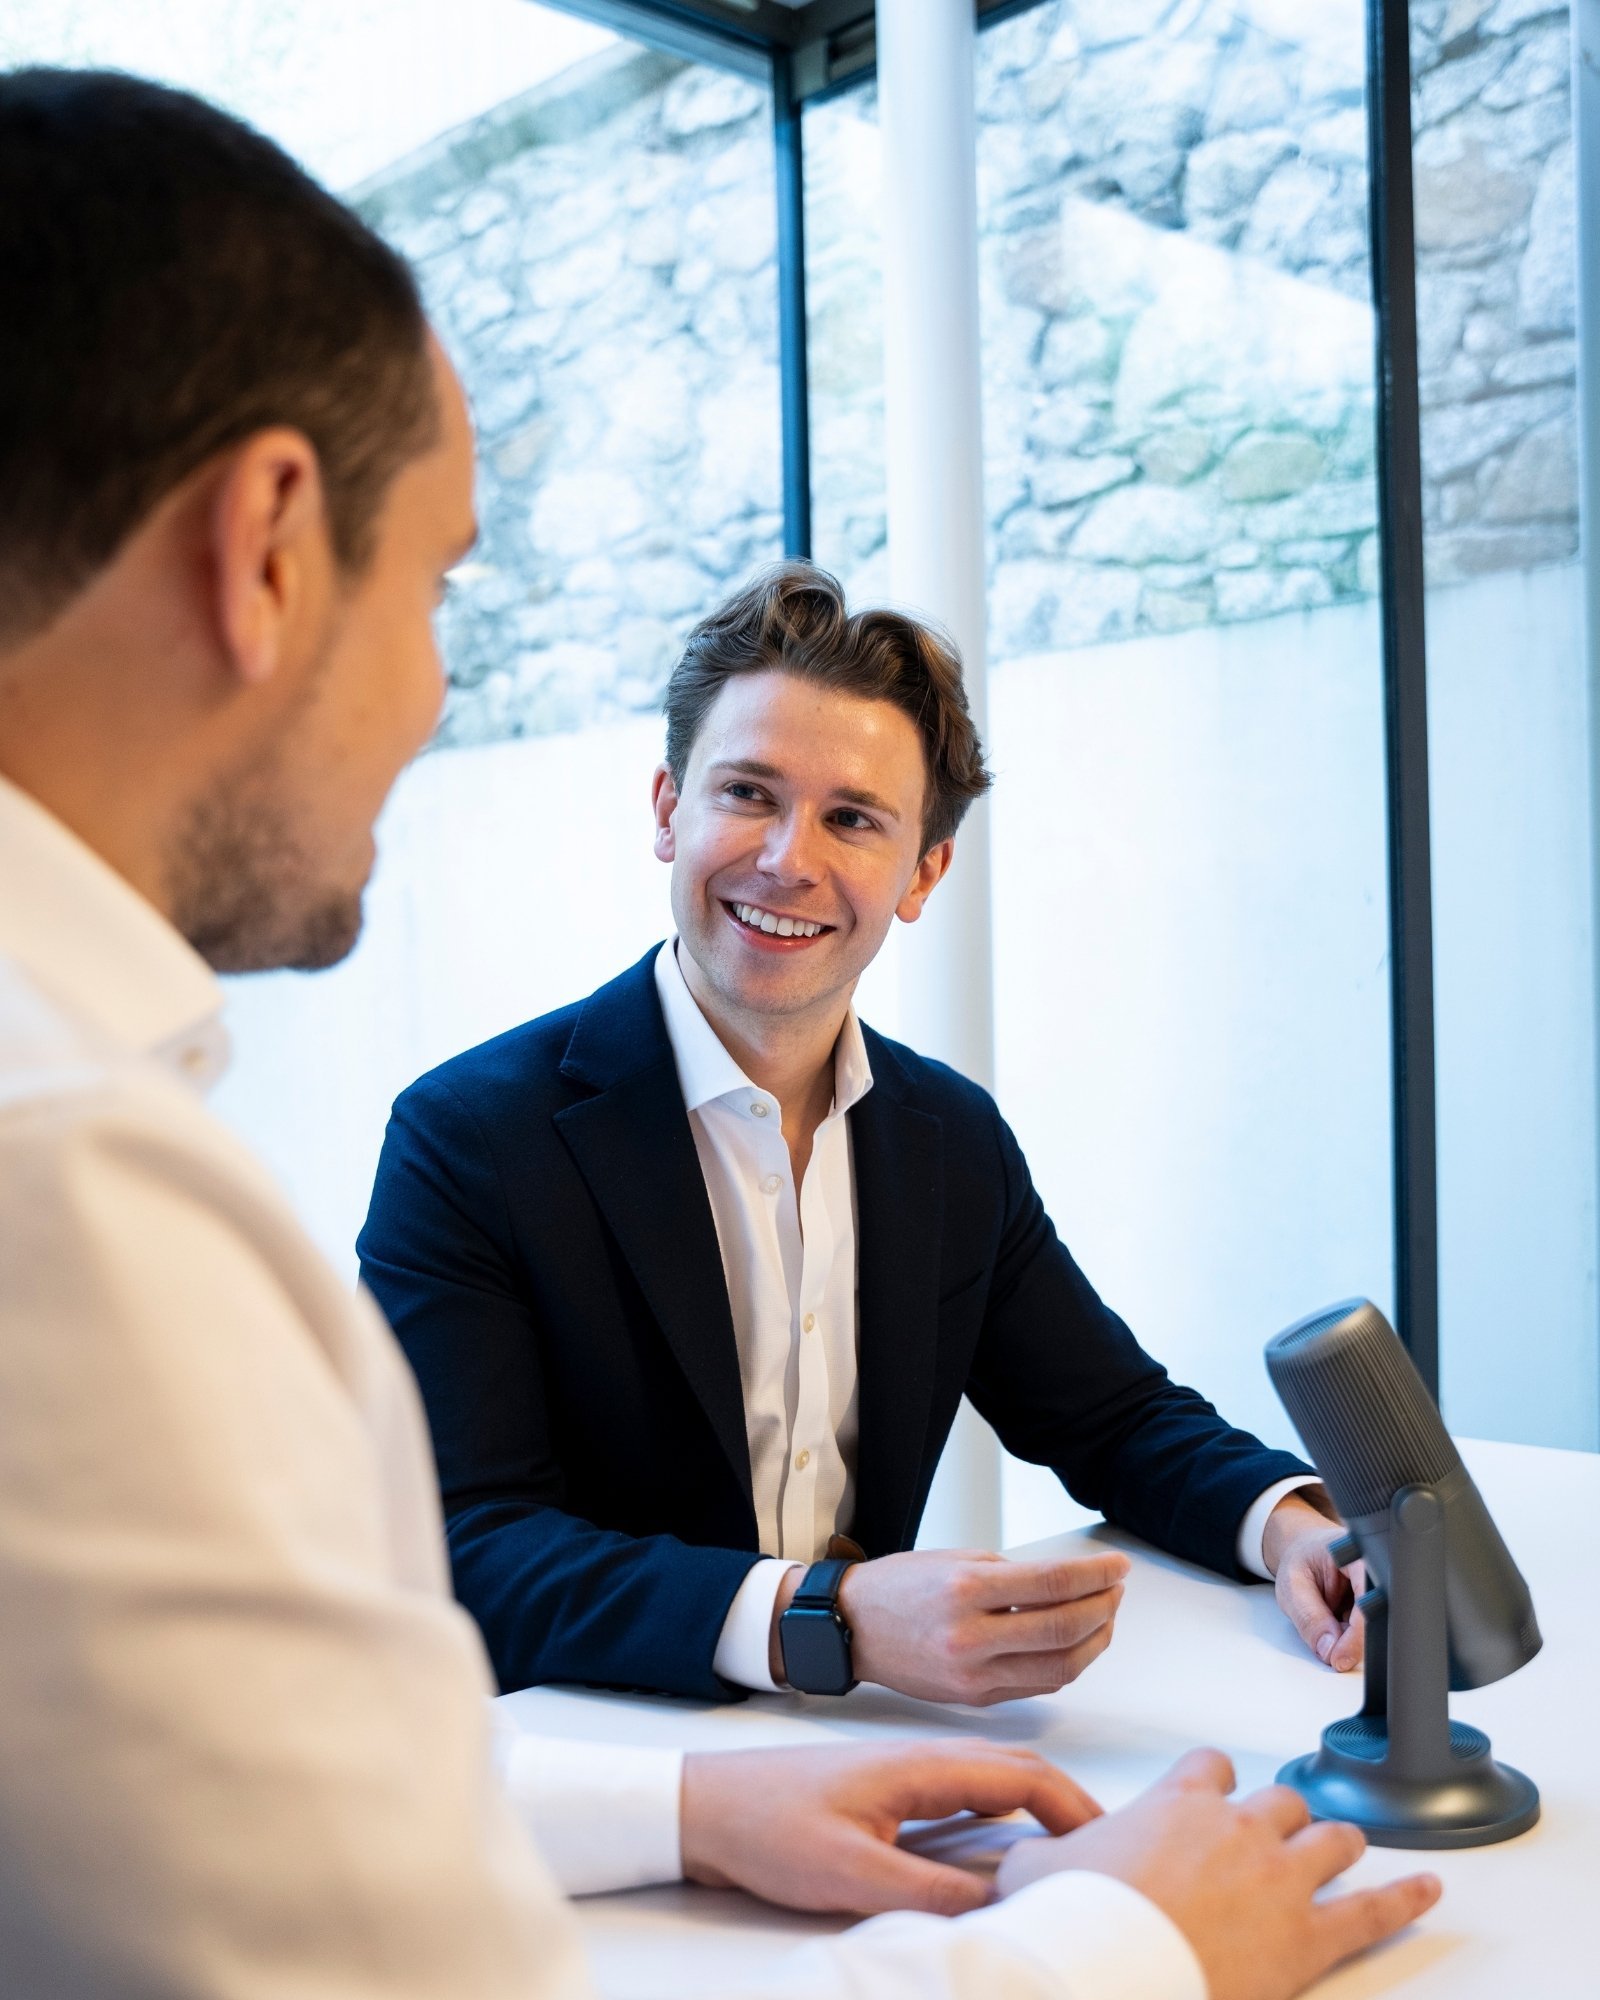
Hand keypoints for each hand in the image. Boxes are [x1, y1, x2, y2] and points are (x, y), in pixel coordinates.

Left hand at [680, 1738, 1101, 1915]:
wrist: (706, 1806)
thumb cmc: (768, 1828)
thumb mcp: (850, 1872)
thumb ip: (927, 1891)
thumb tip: (1000, 1904)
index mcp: (919, 1766)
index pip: (1021, 1776)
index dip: (1075, 1808)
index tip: (1114, 1844)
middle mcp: (919, 1760)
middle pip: (1016, 1774)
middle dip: (1068, 1808)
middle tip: (1107, 1854)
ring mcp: (904, 1774)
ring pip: (991, 1784)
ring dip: (1036, 1812)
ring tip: (1068, 1855)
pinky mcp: (888, 1795)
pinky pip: (961, 1799)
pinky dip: (998, 1819)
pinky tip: (1000, 1852)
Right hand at [816, 1547, 1129, 1705]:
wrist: (852, 1629)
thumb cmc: (901, 1586)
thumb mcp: (957, 1561)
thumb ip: (1014, 1575)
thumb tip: (1073, 1584)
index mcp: (966, 1591)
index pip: (1053, 1584)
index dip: (1096, 1575)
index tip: (1118, 1565)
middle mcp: (971, 1638)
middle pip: (1064, 1630)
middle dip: (1103, 1607)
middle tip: (1116, 1588)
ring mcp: (973, 1676)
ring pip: (1059, 1669)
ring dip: (1094, 1642)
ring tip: (1103, 1616)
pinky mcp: (975, 1700)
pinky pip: (1037, 1686)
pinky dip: (1065, 1665)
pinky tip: (1074, 1643)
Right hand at [995, 1749, 1440, 1999]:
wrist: (1117, 1968)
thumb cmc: (1082, 1920)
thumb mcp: (1034, 1869)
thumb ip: (1041, 1851)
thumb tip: (1016, 1857)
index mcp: (1176, 1804)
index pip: (1208, 1765)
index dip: (1211, 1778)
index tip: (1211, 1788)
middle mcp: (1235, 1828)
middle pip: (1279, 1797)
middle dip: (1281, 1810)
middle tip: (1279, 1826)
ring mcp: (1279, 1878)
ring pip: (1331, 1837)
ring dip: (1339, 1839)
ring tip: (1349, 1841)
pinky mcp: (1308, 1937)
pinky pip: (1371, 1911)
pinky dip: (1404, 1900)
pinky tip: (1427, 1891)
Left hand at [1262, 1495, 1364, 1671]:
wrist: (1306, 1555)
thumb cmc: (1300, 1562)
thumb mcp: (1292, 1587)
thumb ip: (1309, 1617)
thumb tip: (1329, 1649)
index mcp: (1358, 1556)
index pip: (1368, 1598)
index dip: (1356, 1632)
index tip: (1340, 1656)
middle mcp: (1376, 1574)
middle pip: (1376, 1620)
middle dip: (1350, 1640)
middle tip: (1328, 1647)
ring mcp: (1379, 1593)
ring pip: (1373, 1632)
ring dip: (1349, 1639)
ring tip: (1328, 1619)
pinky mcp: (1378, 1610)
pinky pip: (1368, 1635)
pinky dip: (1349, 1637)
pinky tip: (1338, 1621)